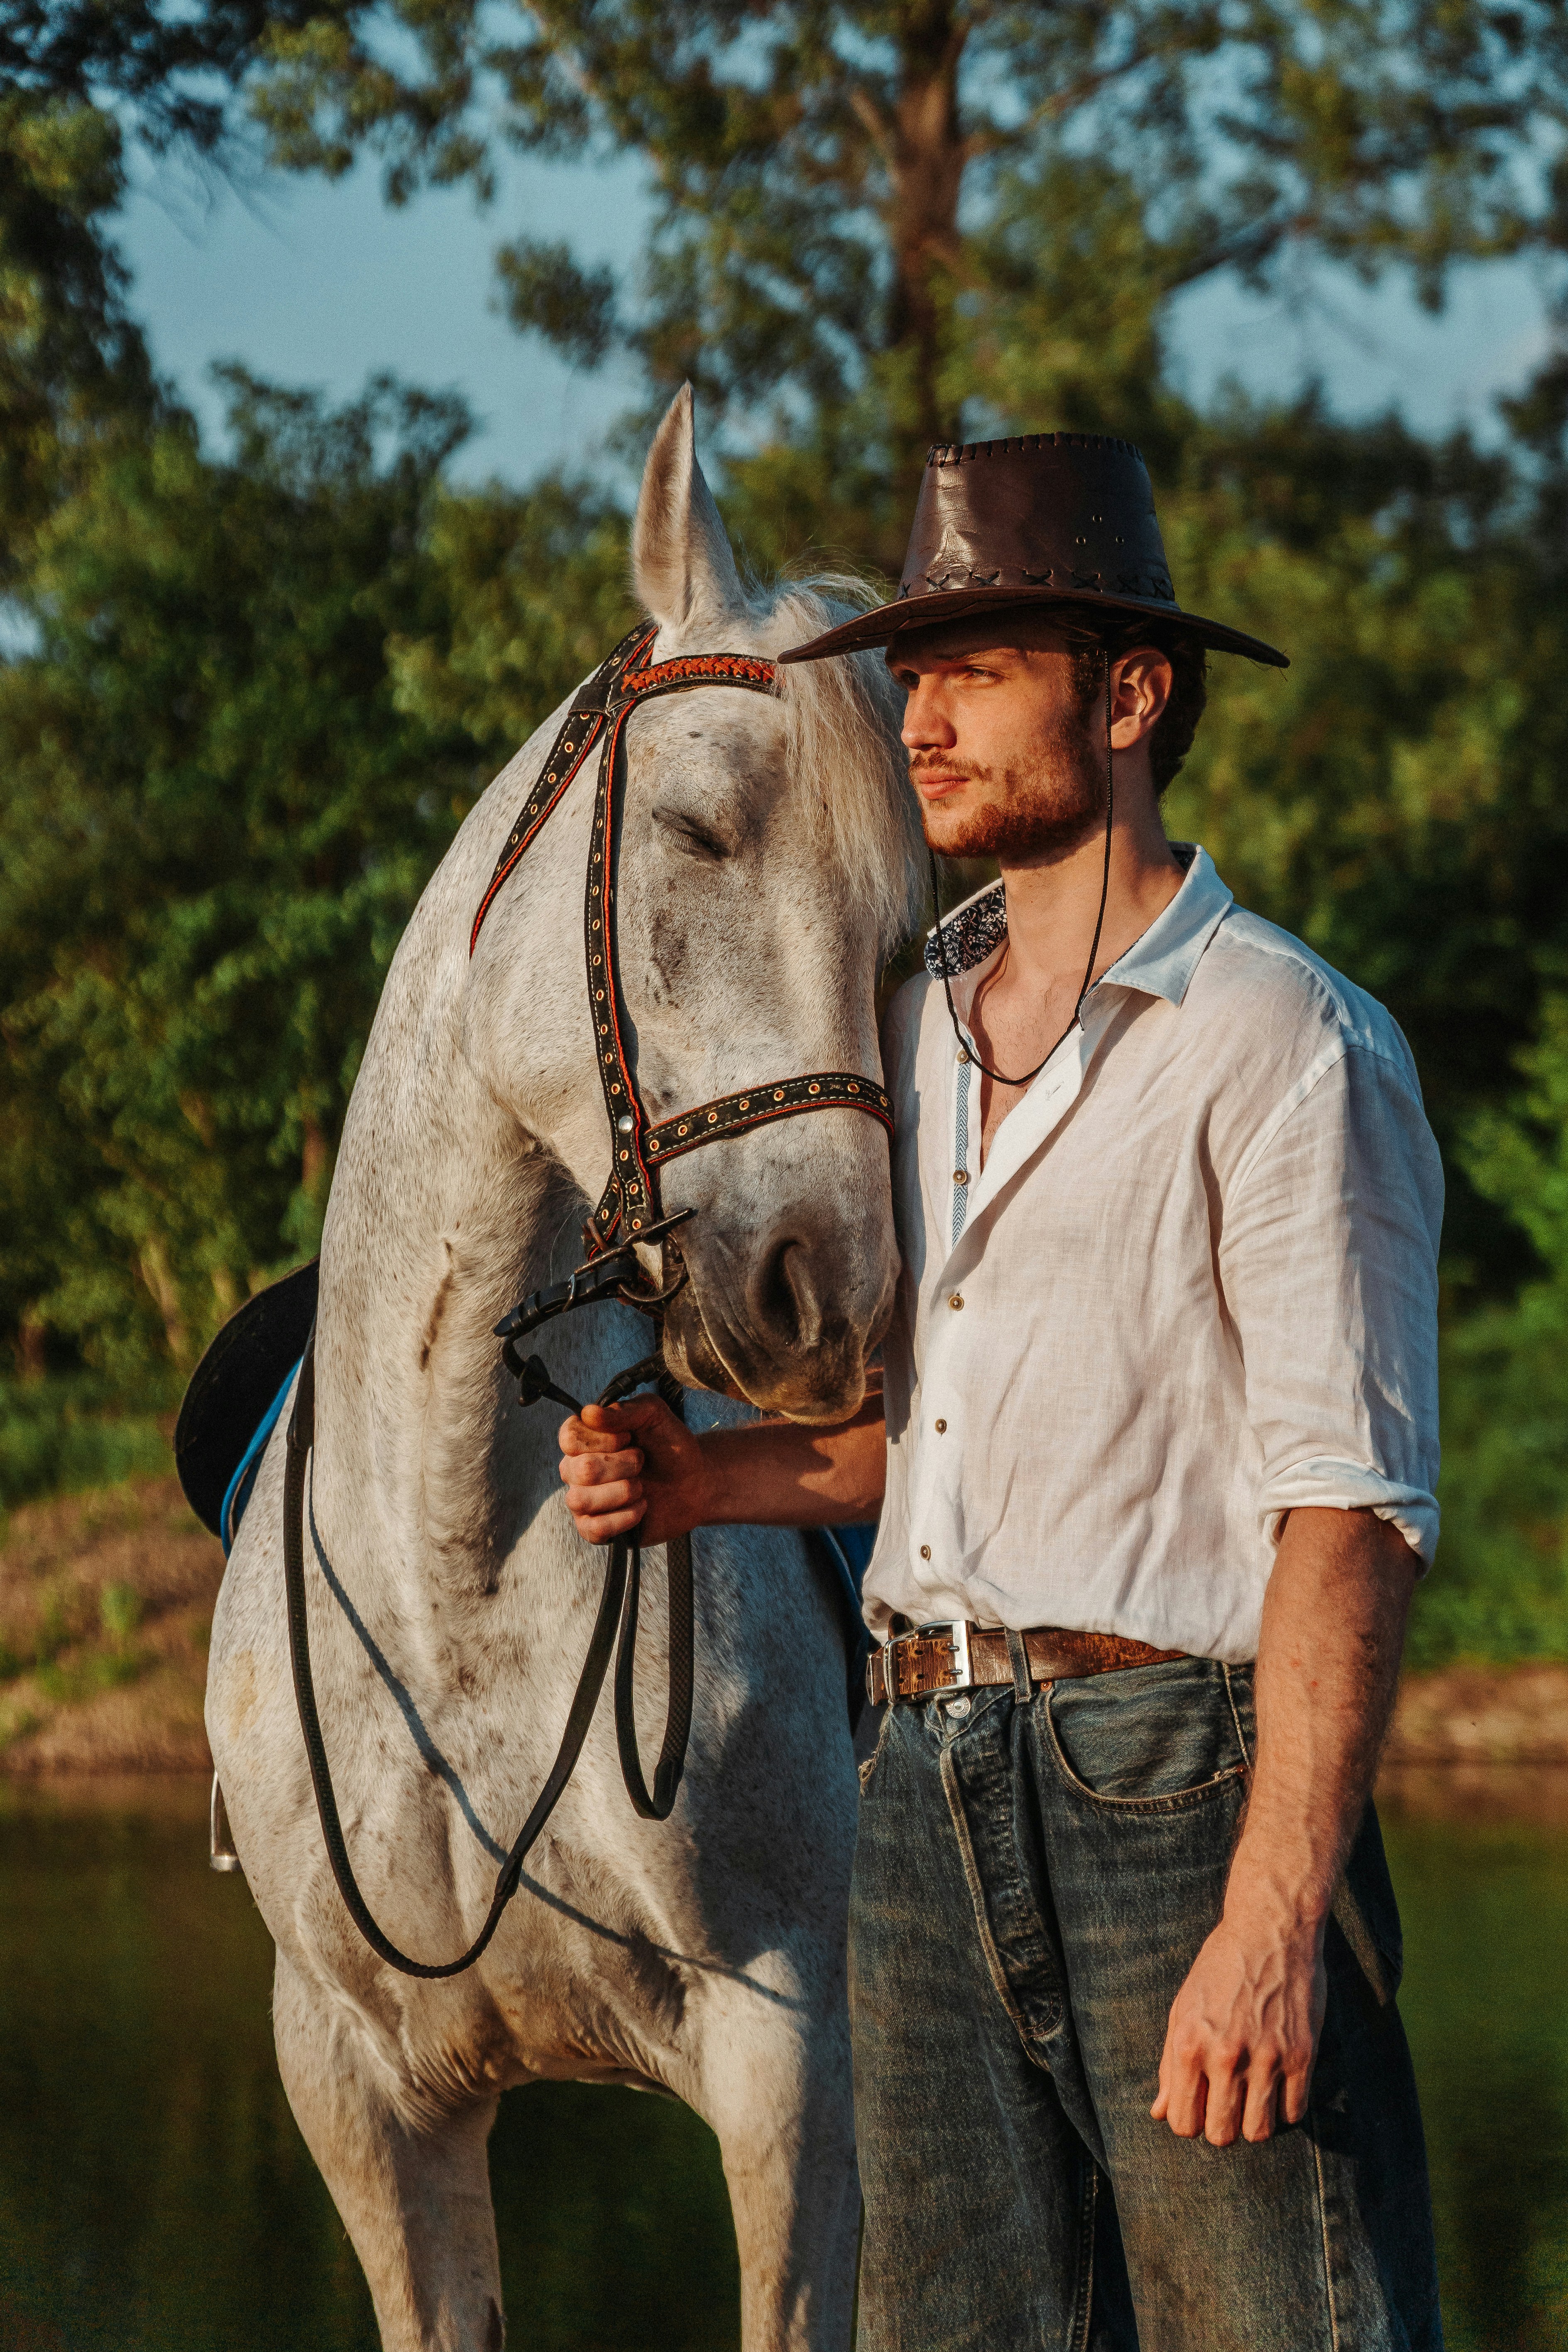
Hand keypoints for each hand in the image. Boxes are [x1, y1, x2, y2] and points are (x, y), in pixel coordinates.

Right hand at [558, 1396, 710, 1546]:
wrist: (694, 1482)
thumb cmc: (669, 1445)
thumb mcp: (653, 1415)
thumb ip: (624, 1410)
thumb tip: (589, 1413)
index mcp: (583, 1439)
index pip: (569, 1438)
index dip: (603, 1439)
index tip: (629, 1437)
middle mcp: (576, 1469)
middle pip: (581, 1470)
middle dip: (623, 1465)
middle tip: (641, 1461)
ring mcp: (583, 1501)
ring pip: (580, 1500)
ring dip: (623, 1491)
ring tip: (641, 1486)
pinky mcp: (595, 1530)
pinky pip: (594, 1529)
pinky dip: (624, 1517)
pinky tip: (641, 1507)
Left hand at [1150, 1906, 1326, 2146]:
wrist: (1269, 1932)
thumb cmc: (1219, 1969)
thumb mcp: (1182, 2009)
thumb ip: (1169, 2064)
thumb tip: (1159, 2112)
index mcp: (1189, 2045)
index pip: (1183, 2122)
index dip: (1190, 2121)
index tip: (1200, 2106)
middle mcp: (1225, 2056)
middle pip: (1222, 2134)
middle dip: (1222, 2127)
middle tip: (1227, 2104)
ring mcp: (1266, 2058)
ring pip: (1259, 2132)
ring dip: (1254, 2122)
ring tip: (1253, 2097)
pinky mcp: (1301, 2055)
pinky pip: (1294, 2113)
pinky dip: (1285, 2108)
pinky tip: (1278, 2085)